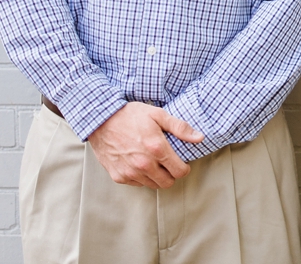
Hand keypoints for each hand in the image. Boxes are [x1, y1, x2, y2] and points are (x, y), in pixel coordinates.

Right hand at [87, 102, 203, 188]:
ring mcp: (130, 172)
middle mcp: (144, 164)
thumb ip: (180, 128)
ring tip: (153, 162)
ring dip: (156, 177)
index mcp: (156, 148)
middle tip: (168, 163)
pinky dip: (141, 177)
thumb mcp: (158, 115)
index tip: (181, 163)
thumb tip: (199, 138)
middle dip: (171, 174)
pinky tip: (139, 163)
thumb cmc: (130, 115)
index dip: (184, 168)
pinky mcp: (119, 176)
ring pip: (153, 185)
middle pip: (167, 183)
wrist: (101, 121)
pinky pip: (137, 184)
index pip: (180, 171)